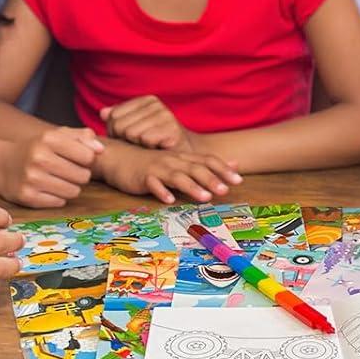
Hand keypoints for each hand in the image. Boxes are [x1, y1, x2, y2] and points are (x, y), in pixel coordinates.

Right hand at [0, 126, 101, 208]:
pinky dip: (58, 197)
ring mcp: (32, 178)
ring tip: (60, 180)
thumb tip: (101, 150)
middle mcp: (39, 157)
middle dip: (80, 175)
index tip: (78, 158)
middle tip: (69, 171)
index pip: (88, 156)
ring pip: (73, 192)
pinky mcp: (27, 196)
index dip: (87, 159)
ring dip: (71, 187)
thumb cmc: (37, 148)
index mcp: (49, 138)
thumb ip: (82, 137)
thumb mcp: (57, 134)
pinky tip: (48, 189)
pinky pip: (59, 202)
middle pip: (83, 176)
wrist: (2, 164)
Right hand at [96, 140, 240, 204]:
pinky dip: (161, 191)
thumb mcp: (180, 162)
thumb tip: (233, 165)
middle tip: (226, 190)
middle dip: (211, 179)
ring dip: (192, 186)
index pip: (207, 160)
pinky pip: (152, 184)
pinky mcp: (143, 177)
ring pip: (177, 177)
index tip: (238, 180)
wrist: (121, 157)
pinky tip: (169, 200)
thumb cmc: (154, 163)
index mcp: (184, 157)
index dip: (223, 169)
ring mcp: (158, 168)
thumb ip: (204, 165)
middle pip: (195, 168)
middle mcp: (173, 160)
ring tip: (205, 197)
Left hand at [101, 96, 192, 150]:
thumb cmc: (156, 142)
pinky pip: (145, 140)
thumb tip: (102, 113)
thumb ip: (118, 119)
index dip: (115, 132)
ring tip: (148, 147)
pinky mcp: (172, 128)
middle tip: (139, 145)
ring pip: (131, 133)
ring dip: (136, 146)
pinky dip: (147, 149)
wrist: (185, 153)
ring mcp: (165, 114)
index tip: (128, 138)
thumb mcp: (134, 128)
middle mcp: (156, 104)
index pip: (113, 115)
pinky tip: (156, 149)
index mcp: (146, 100)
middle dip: (124, 140)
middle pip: (120, 125)